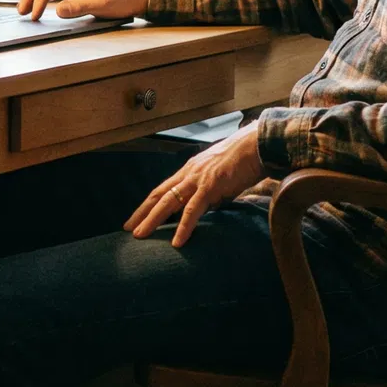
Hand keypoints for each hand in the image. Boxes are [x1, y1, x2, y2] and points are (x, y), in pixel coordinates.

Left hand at [124, 126, 265, 246]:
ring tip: (140, 236)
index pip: (162, 189)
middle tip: (128, 229)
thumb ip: (209, 192)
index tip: (136, 218)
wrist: (258, 145)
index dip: (148, 204)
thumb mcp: (220, 176)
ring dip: (152, 220)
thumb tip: (206, 208)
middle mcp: (189, 173)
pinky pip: (193, 210)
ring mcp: (198, 179)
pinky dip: (183, 227)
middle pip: (158, 195)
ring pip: (168, 202)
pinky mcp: (211, 186)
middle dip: (142, 213)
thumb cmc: (243, 161)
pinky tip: (176, 242)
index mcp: (190, 171)